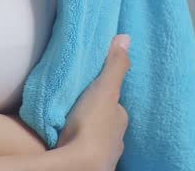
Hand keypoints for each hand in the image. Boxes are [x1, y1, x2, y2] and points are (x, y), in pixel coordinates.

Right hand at [57, 35, 130, 170]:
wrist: (80, 162)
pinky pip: (84, 150)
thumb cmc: (93, 124)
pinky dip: (78, 143)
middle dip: (97, 114)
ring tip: (71, 122)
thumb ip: (115, 65)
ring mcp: (104, 154)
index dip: (107, 95)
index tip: (94, 88)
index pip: (116, 104)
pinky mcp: (89, 163)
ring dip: (87, 130)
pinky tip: (67, 140)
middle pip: (106, 121)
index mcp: (120, 118)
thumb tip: (126, 37)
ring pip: (97, 137)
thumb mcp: (105, 88)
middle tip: (80, 105)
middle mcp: (117, 138)